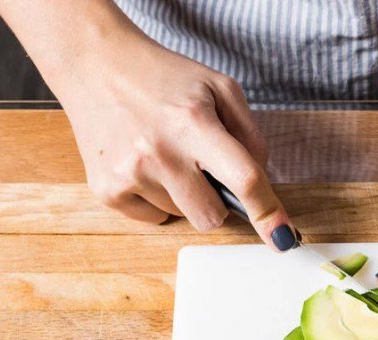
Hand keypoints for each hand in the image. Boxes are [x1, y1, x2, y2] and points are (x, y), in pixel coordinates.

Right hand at [55, 33, 296, 249]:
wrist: (95, 64)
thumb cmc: (163, 76)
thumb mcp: (218, 87)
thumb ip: (249, 135)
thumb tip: (262, 181)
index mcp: (193, 124)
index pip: (243, 179)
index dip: (268, 211)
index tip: (283, 238)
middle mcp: (159, 153)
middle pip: (212, 215)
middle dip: (216, 200)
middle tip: (200, 165)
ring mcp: (129, 174)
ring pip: (182, 216)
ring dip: (183, 194)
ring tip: (163, 152)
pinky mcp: (106, 190)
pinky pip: (153, 219)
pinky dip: (156, 198)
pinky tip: (143, 163)